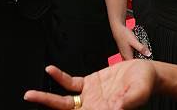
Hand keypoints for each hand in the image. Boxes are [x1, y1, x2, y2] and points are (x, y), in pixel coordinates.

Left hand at [24, 62, 155, 109]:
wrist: (147, 73)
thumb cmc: (146, 84)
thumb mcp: (139, 92)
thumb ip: (128, 100)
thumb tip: (115, 108)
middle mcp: (93, 108)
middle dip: (48, 106)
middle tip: (30, 99)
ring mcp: (89, 97)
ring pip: (63, 101)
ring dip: (46, 99)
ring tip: (30, 95)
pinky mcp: (89, 84)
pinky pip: (71, 83)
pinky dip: (60, 78)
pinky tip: (51, 71)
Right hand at [113, 24, 150, 60]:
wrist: (117, 28)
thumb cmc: (124, 34)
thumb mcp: (134, 41)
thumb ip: (141, 48)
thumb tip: (148, 54)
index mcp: (127, 56)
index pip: (135, 64)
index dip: (142, 63)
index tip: (148, 61)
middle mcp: (125, 56)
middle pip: (134, 61)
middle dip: (140, 60)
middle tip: (147, 57)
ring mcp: (124, 52)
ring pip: (132, 57)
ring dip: (138, 56)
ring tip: (144, 52)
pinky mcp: (124, 49)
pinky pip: (131, 53)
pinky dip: (135, 52)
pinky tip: (138, 49)